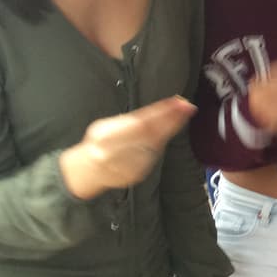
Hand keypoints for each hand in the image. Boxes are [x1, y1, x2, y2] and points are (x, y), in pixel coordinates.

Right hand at [60, 96, 195, 199]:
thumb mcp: (105, 126)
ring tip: (183, 114)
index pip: (140, 122)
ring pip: (157, 144)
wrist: (89, 171)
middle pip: (152, 133)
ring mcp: (128, 166)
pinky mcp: (137, 175)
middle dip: (172, 118)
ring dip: (172, 128)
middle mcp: (117, 153)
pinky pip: (154, 154)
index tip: (177, 101)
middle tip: (188, 106)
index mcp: (105, 137)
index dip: (161, 112)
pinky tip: (171, 130)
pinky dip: (164, 141)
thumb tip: (157, 109)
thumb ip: (128, 120)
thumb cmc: (98, 143)